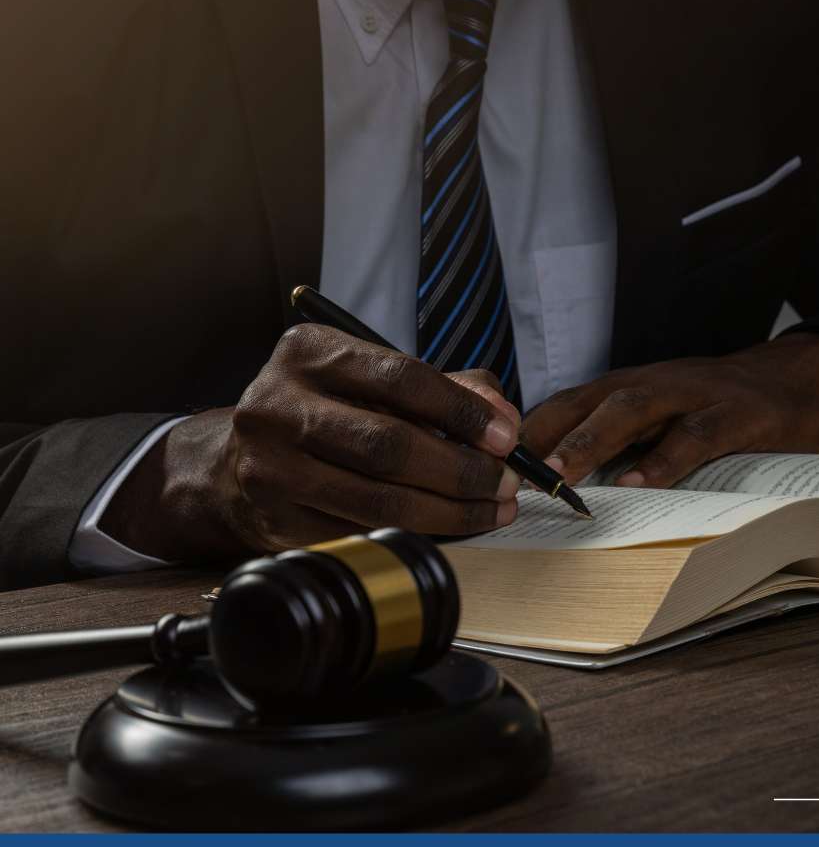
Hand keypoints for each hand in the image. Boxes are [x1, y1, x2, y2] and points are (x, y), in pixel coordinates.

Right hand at [101, 324, 522, 562]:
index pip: (400, 377)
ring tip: (492, 508)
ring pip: (379, 501)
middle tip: (507, 481)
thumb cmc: (331, 410)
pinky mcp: (276, 521)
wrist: (242, 459)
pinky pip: (363, 535)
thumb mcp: (378, 378)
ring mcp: (271, 467)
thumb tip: (504, 419)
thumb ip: (449, 387)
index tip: (506, 436)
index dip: (461, 410)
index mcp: (309, 352)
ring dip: (451, 512)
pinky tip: (449, 528)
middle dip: (462, 469)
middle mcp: (279, 405)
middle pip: (389, 445)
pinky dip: (417, 535)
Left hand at [521, 333, 818, 488]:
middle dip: (543, 435)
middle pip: (586, 401)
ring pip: (632, 409)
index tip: (484, 466)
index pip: (563, 404)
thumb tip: (558, 486)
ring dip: (591, 440)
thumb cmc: (718, 405)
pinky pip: (694, 434)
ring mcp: (693, 394)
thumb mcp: (661, 416)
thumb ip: (616, 441)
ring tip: (561, 477)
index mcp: (627, 386)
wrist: (802, 377)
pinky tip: (639, 483)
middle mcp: (652, 383)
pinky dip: (664, 458)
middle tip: (506, 472)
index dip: (522, 433)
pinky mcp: (736, 413)